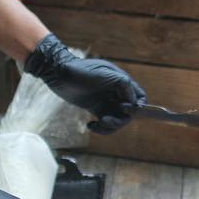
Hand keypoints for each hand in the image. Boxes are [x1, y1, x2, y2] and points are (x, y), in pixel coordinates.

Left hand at [23, 34, 145, 133]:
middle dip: (120, 120)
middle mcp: (117, 92)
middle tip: (106, 120)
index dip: (136, 107)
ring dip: (110, 127)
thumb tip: (134, 102)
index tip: (124, 109)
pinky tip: (90, 125)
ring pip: (117, 120)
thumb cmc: (82, 71)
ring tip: (97, 125)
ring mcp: (107, 101)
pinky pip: (105, 123)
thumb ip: (124, 85)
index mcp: (122, 82)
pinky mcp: (96, 108)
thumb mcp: (107, 74)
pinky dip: (101, 128)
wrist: (59, 74)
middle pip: (129, 113)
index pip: (139, 97)